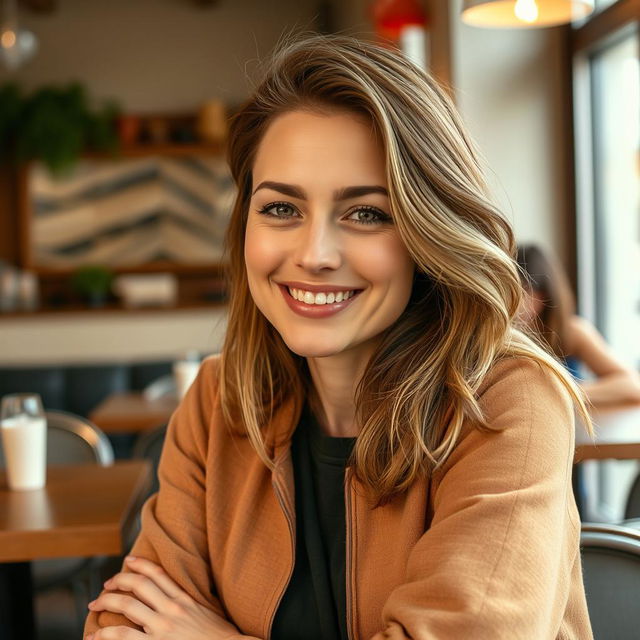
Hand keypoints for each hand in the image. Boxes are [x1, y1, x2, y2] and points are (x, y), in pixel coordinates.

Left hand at [85, 556, 242, 639]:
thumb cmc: (220, 638)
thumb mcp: (206, 613)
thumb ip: (190, 605)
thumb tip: (176, 600)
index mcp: (185, 599)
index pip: (159, 574)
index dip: (141, 565)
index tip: (128, 561)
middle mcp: (172, 609)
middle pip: (139, 586)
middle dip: (118, 581)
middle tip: (106, 585)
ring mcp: (163, 627)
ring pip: (128, 606)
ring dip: (107, 602)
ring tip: (95, 604)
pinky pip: (124, 636)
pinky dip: (106, 634)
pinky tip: (96, 635)